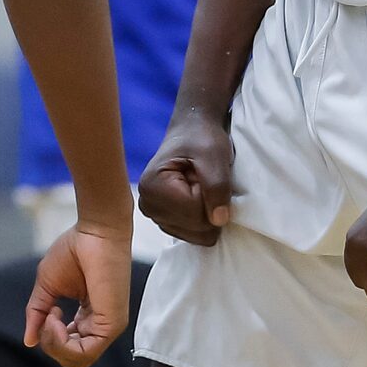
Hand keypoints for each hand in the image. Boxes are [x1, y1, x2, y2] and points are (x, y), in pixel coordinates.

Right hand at [24, 221, 131, 366]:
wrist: (95, 230)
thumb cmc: (75, 250)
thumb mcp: (47, 285)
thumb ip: (38, 313)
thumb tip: (29, 341)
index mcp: (87, 317)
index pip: (68, 347)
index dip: (50, 337)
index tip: (48, 310)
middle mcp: (99, 325)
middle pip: (72, 359)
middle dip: (50, 344)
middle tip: (47, 316)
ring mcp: (107, 327)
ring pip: (77, 361)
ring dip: (54, 344)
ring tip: (51, 316)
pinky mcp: (111, 325)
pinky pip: (85, 353)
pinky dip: (63, 343)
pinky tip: (56, 319)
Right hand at [137, 109, 232, 246]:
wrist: (193, 130)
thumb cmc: (202, 138)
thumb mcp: (214, 156)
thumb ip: (217, 186)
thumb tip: (219, 220)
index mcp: (152, 187)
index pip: (194, 214)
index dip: (210, 196)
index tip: (203, 172)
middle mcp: (147, 205)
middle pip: (195, 229)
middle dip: (208, 205)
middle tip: (202, 179)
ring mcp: (156, 216)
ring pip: (197, 236)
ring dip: (207, 211)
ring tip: (200, 185)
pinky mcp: (166, 221)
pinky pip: (196, 235)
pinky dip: (203, 217)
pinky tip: (197, 195)